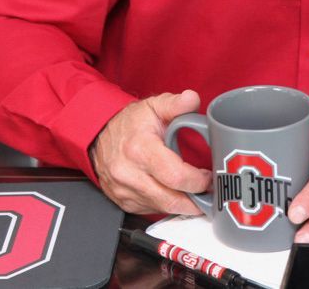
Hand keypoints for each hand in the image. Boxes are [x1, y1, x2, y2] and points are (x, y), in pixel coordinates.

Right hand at [89, 90, 211, 214]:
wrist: (99, 136)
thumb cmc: (129, 123)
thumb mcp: (154, 106)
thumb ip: (176, 103)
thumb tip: (192, 99)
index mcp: (140, 149)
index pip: (175, 176)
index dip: (197, 181)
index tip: (208, 176)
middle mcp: (129, 174)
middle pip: (171, 199)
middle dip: (195, 200)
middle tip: (209, 192)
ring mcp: (124, 191)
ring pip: (162, 208)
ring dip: (183, 205)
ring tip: (196, 193)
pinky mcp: (123, 202)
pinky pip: (151, 210)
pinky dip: (167, 205)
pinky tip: (176, 194)